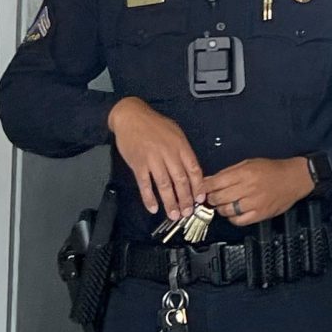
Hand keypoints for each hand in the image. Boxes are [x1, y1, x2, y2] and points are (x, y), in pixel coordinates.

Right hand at [108, 97, 203, 220]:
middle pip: (180, 180)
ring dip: (170, 202)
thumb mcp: (176, 133)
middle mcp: (169, 154)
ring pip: (164, 185)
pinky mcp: (138, 164)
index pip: (194, 169)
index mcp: (181, 146)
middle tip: (188, 213)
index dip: (198, 186)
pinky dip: (149, 198)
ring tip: (174, 215)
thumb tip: (191, 171)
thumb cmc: (155, 125)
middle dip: (185, 199)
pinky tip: (153, 208)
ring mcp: (153, 160)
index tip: (200, 199)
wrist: (131, 116)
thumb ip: (184, 151)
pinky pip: (144, 184)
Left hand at [203, 157, 313, 226]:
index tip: (200, 190)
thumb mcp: (249, 163)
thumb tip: (209, 180)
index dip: (204, 188)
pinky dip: (232, 218)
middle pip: (218, 198)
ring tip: (224, 204)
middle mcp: (248, 188)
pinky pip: (238, 221)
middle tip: (212, 197)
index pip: (215, 183)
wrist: (295, 178)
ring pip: (226, 211)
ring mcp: (254, 203)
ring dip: (221, 208)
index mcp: (244, 173)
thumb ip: (228, 172)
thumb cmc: (272, 169)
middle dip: (211, 198)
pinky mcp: (260, 214)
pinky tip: (234, 212)